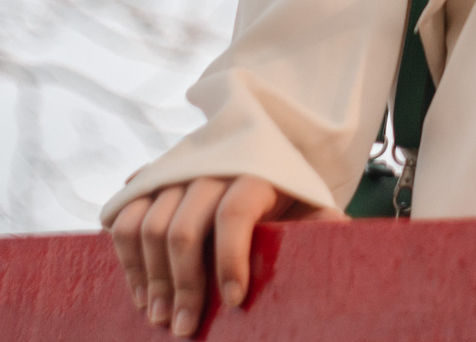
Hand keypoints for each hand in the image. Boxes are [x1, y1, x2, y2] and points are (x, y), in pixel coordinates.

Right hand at [109, 176, 332, 334]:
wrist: (258, 152)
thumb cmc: (289, 191)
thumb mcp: (313, 205)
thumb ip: (327, 226)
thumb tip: (352, 247)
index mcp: (254, 170)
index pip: (233, 214)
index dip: (230, 261)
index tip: (233, 302)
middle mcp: (209, 165)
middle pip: (183, 227)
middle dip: (182, 284)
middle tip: (183, 328)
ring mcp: (175, 170)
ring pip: (146, 223)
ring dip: (147, 276)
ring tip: (157, 316)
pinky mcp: (151, 179)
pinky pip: (123, 214)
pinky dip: (124, 254)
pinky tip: (138, 288)